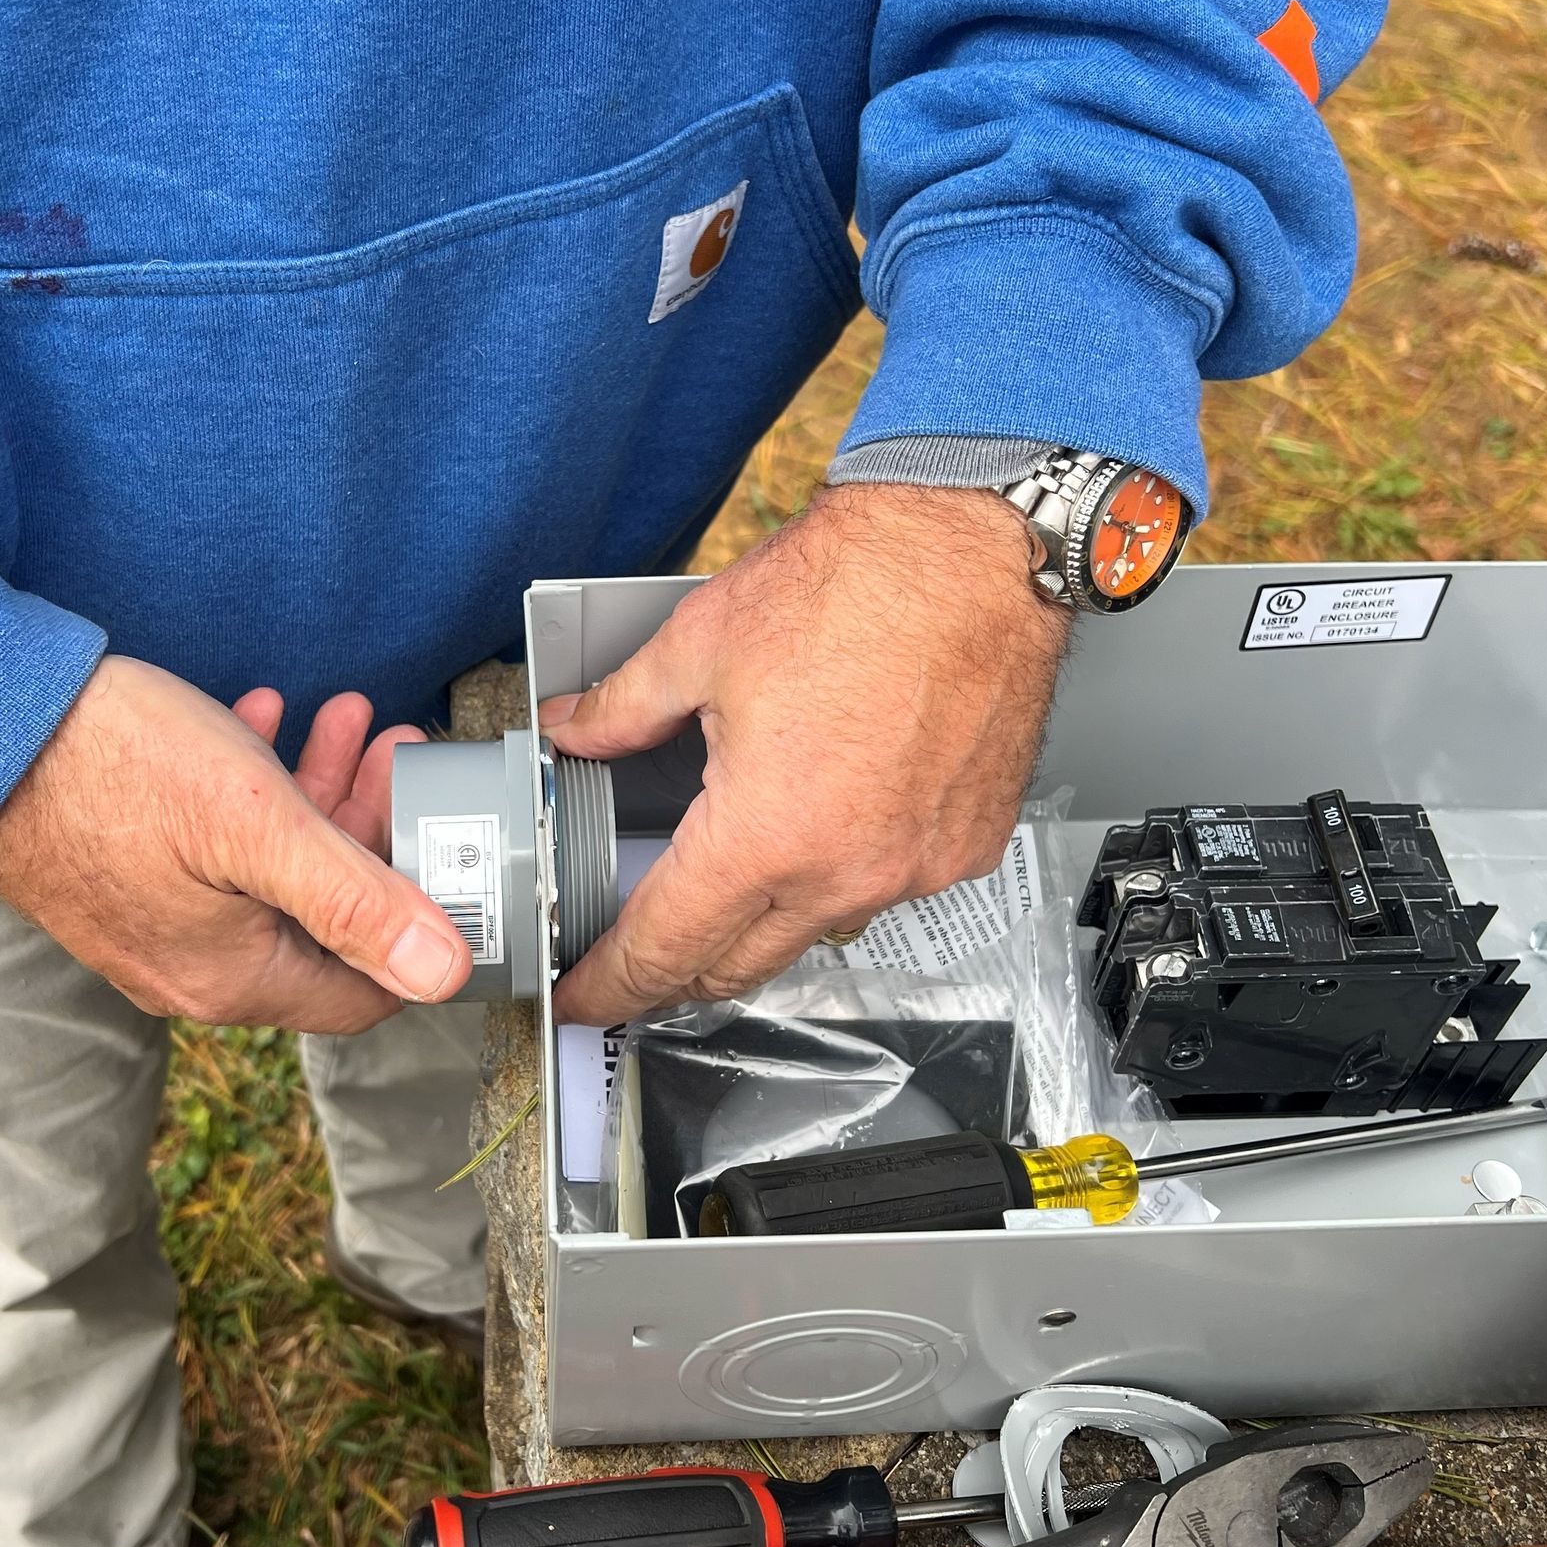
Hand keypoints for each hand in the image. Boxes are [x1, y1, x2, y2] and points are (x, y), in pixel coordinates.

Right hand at [0, 656, 470, 1029]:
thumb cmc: (115, 765)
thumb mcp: (259, 825)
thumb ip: (358, 902)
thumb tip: (444, 972)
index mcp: (235, 979)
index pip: (366, 992)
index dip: (420, 926)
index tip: (446, 852)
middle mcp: (192, 970)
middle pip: (321, 921)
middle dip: (371, 832)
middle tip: (398, 755)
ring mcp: (152, 925)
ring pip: (268, 873)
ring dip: (317, 796)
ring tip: (350, 720)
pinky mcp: (120, 877)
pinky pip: (209, 849)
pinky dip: (251, 789)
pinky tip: (264, 720)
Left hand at [540, 485, 1069, 1024]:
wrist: (974, 550)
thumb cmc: (859, 585)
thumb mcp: (700, 643)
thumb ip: (622, 709)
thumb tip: (573, 731)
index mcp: (764, 836)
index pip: (664, 950)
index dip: (611, 985)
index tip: (587, 997)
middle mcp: (844, 873)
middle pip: (736, 968)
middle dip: (677, 971)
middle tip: (641, 949)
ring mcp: (913, 869)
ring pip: (816, 930)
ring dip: (766, 916)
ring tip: (740, 862)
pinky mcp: (964, 849)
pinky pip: (887, 888)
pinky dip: (846, 870)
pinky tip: (830, 816)